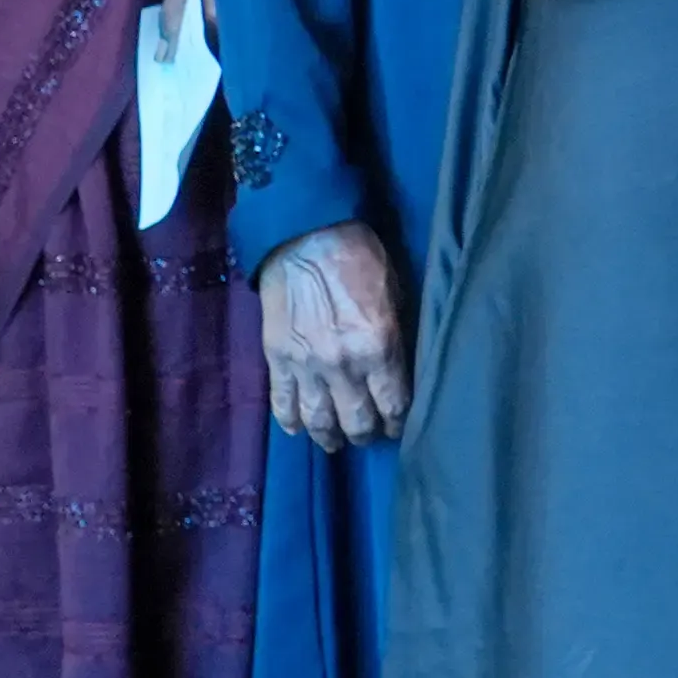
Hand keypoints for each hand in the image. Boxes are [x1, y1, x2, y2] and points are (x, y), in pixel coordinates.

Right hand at [257, 224, 409, 449]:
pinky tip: (299, 429)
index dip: (398, 421)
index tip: (399, 424)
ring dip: (329, 437)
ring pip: (318, 421)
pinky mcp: (277, 360)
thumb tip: (401, 369)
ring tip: (336, 441)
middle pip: (357, 422)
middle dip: (367, 433)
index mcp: (378, 348)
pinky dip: (291, 421)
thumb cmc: (359, 257)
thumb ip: (397, 337)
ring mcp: (306, 366)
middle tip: (370, 433)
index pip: (394, 404)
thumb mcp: (396, 294)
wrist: (305, 236)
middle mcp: (342, 366)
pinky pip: (282, 404)